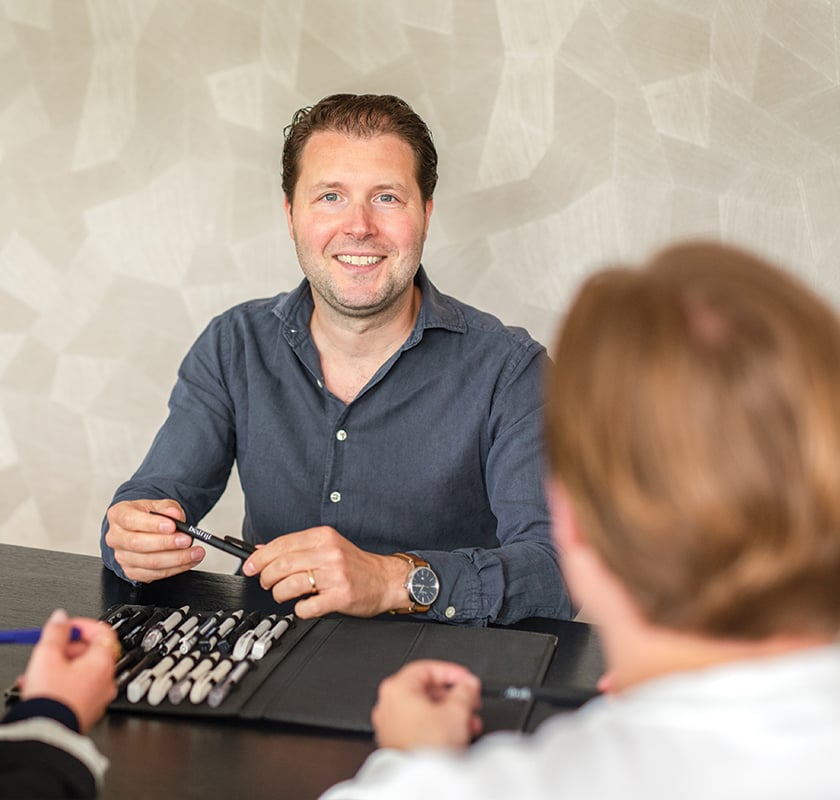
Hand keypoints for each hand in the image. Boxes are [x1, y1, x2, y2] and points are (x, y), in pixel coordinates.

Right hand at [20, 609, 117, 732]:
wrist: (45, 735)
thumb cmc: (50, 700)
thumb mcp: (47, 656)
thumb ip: (55, 632)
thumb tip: (61, 618)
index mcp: (103, 662)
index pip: (104, 631)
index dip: (83, 625)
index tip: (67, 627)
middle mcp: (107, 679)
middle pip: (91, 652)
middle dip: (67, 648)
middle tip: (50, 651)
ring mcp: (99, 696)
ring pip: (81, 671)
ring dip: (60, 666)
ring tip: (38, 670)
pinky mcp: (88, 710)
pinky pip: (77, 688)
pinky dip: (62, 682)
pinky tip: (41, 686)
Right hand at [105, 499, 204, 581]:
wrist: (143, 528)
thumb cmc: (148, 515)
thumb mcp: (160, 505)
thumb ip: (168, 508)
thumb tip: (175, 515)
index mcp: (118, 515)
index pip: (131, 521)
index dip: (152, 524)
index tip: (172, 526)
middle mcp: (116, 537)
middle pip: (138, 544)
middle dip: (166, 543)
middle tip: (187, 540)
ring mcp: (122, 557)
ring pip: (148, 562)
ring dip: (176, 559)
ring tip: (195, 552)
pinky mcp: (132, 572)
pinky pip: (154, 574)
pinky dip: (176, 568)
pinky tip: (189, 561)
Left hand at [242, 526, 409, 617]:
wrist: (387, 580)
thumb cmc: (355, 565)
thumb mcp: (328, 547)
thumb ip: (297, 548)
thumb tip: (263, 550)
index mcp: (324, 537)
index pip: (282, 544)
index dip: (260, 557)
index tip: (249, 566)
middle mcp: (329, 553)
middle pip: (281, 565)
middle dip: (266, 578)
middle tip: (266, 583)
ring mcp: (335, 575)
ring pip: (290, 585)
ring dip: (279, 594)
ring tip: (284, 595)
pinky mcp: (340, 596)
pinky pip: (306, 606)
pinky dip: (299, 609)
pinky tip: (304, 605)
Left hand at [371, 659, 482, 749]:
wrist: (422, 783)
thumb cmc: (428, 748)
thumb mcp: (456, 711)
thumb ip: (465, 690)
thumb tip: (469, 683)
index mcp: (396, 689)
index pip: (427, 668)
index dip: (451, 672)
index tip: (466, 679)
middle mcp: (387, 704)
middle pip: (425, 690)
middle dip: (453, 696)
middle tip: (470, 700)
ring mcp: (389, 725)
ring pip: (424, 709)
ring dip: (449, 712)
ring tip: (469, 721)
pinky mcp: (394, 743)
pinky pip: (418, 725)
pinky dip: (438, 725)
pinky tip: (457, 733)